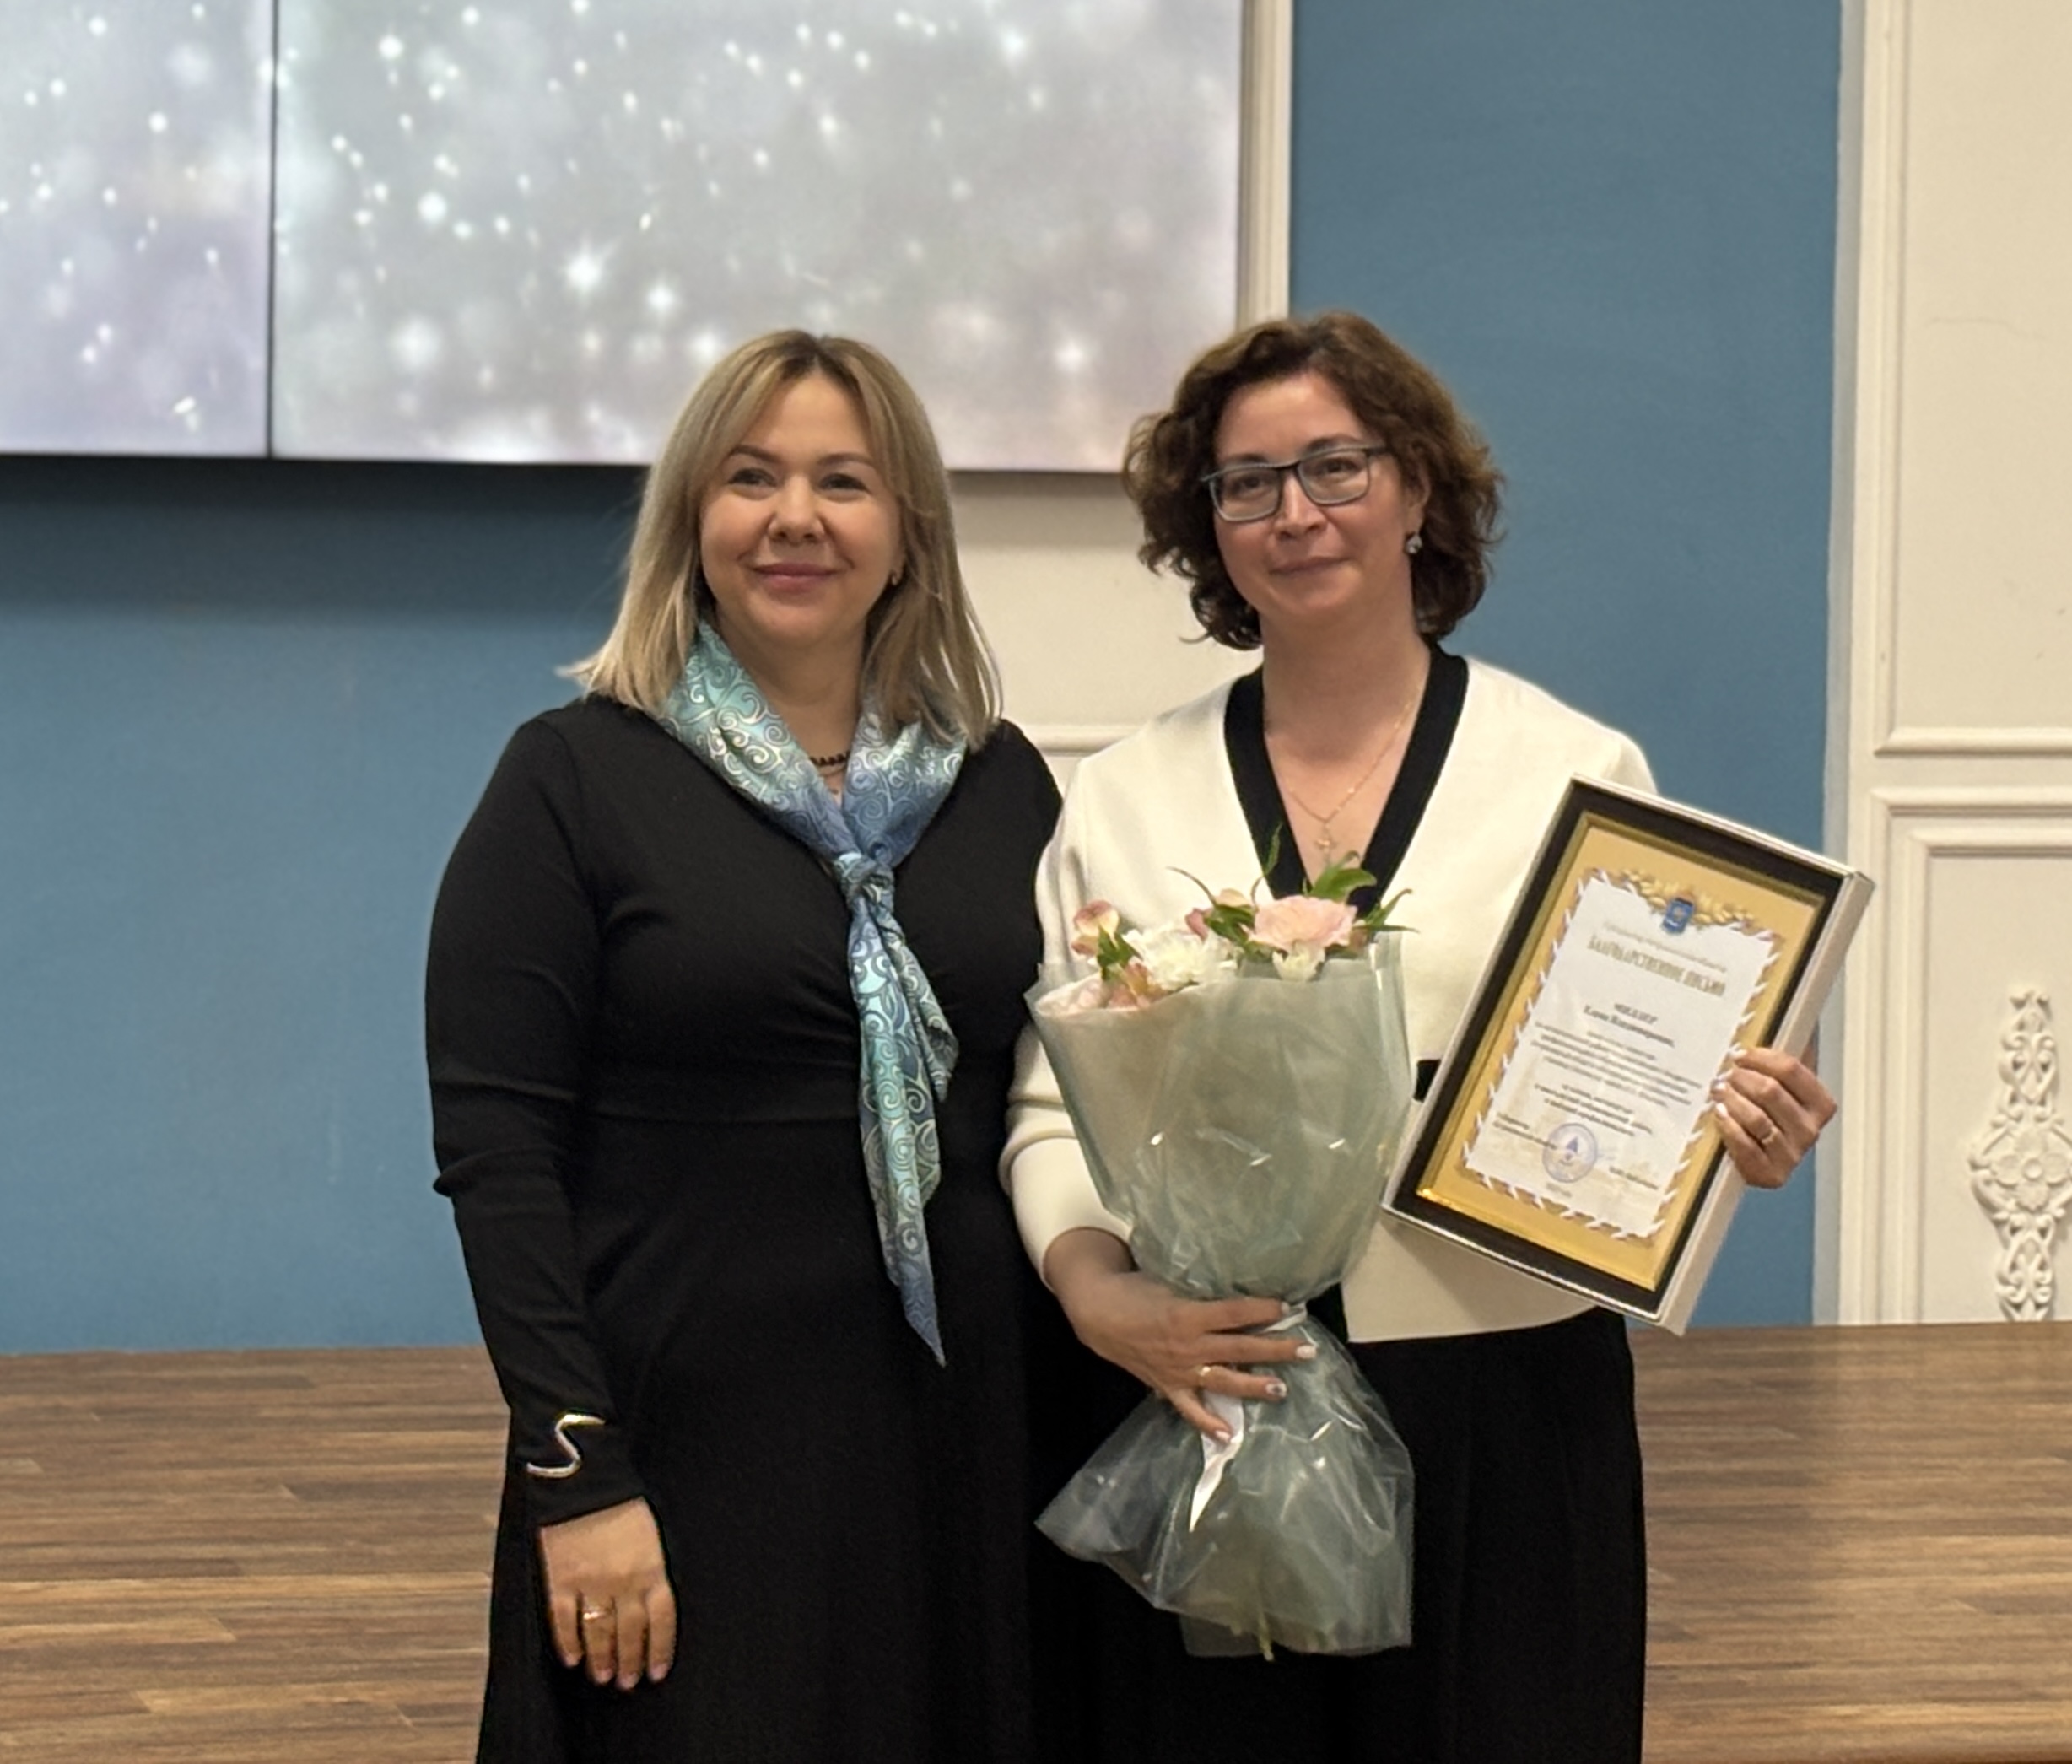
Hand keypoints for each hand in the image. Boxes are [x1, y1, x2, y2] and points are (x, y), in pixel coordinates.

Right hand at [538, 1497, 676, 1689]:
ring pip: (598, 1632)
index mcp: (651, 1568)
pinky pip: (564, 1620)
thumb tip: (653, 1607)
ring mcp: (590, 1582)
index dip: (660, 1649)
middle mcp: (623, 1581)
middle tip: (628, 1682)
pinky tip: (573, 1659)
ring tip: (603, 1677)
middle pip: (629, 1633)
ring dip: (602, 1659)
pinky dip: (568, 1643)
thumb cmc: (624, 1505)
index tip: (657, 1672)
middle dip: (629, 1661)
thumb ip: (652, 1572)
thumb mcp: (652, 1537)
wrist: (584, 1481)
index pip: (661, 1620)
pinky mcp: (560, 1579)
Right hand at [1042, 1227, 1312, 1440]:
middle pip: (1240, 1348)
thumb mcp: (1169, 1285)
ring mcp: (1179, 1370)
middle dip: (1275, 1349)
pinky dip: (1208, 1423)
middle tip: (1305, 1349)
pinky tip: (1228, 1434)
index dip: (1263, 1310)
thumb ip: (1201, 1296)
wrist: (1098, 1315)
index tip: (1288, 1307)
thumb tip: (1237, 1299)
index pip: (1234, 1313)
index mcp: (1188, 1315)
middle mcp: (1188, 1346)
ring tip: (1281, 1389)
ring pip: (1223, 1381)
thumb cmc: (1136, 1292)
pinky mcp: (1167, 1386)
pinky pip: (1190, 1409)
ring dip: (1253, 1385)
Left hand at [1714, 1045, 1834, 1188]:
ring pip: (1758, 1119)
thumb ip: (1781, 1059)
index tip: (1739, 1055)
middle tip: (1725, 1075)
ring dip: (1732, 1100)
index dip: (1762, 1058)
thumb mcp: (1779, 1084)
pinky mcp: (1772, 1175)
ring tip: (1717, 1091)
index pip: (1792, 1070)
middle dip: (1742, 1079)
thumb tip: (1782, 1013)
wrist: (1754, 1159)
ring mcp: (1793, 1155)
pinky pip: (1746, 1146)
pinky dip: (1729, 1127)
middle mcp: (1811, 1130)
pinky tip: (1717, 1114)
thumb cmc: (1765, 1112)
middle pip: (1771, 1092)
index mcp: (1820, 1104)